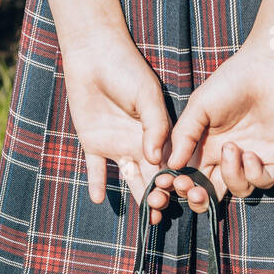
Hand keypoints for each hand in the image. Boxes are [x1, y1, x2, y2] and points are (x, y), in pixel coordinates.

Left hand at [60, 37, 170, 208]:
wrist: (94, 55)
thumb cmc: (127, 69)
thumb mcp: (147, 96)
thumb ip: (154, 126)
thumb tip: (156, 160)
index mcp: (159, 133)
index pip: (171, 163)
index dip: (176, 181)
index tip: (179, 197)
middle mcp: (140, 144)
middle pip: (153, 177)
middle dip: (159, 196)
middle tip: (161, 211)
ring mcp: (117, 146)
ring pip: (130, 179)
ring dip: (137, 198)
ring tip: (146, 218)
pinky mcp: (93, 144)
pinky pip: (96, 170)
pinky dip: (97, 184)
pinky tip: (98, 198)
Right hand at [145, 46, 273, 219]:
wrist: (267, 69)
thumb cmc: (230, 82)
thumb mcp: (198, 108)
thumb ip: (184, 136)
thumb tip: (171, 165)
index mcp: (206, 148)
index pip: (191, 178)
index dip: (182, 186)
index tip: (176, 182)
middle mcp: (227, 159)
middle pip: (211, 193)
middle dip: (200, 199)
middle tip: (195, 190)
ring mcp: (251, 161)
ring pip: (237, 191)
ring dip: (231, 176)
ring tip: (231, 148)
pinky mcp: (273, 160)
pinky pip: (261, 183)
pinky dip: (253, 174)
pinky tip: (249, 153)